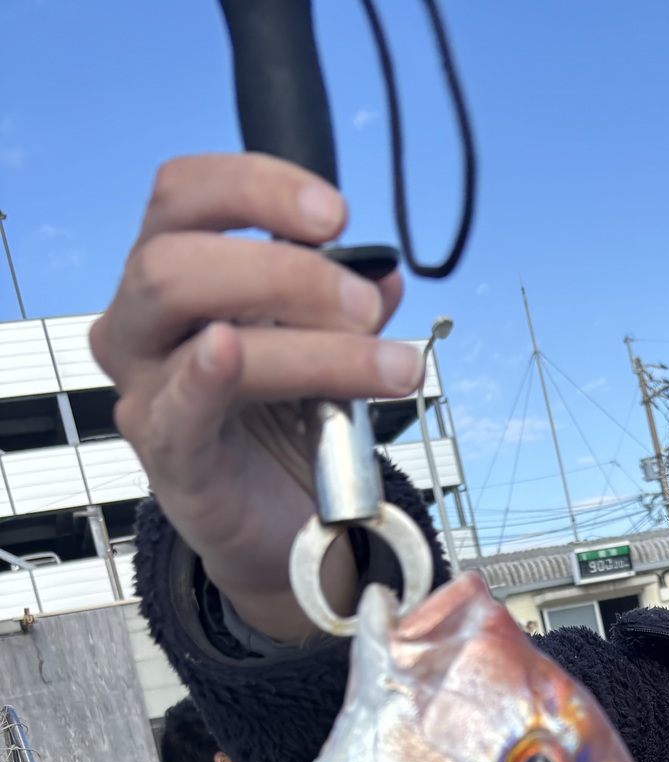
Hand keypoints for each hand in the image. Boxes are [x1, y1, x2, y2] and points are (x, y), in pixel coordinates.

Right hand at [89, 154, 422, 640]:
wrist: (284, 526)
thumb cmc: (286, 425)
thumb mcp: (321, 345)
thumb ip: (346, 305)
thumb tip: (384, 274)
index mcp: (173, 274)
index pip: (185, 194)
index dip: (257, 186)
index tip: (337, 213)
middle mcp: (142, 322)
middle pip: (179, 258)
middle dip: (287, 270)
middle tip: (366, 306)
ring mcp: (146, 388)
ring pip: (199, 326)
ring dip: (304, 338)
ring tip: (383, 364)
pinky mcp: (169, 455)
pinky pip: (177, 408)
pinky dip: (205, 376)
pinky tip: (229, 353)